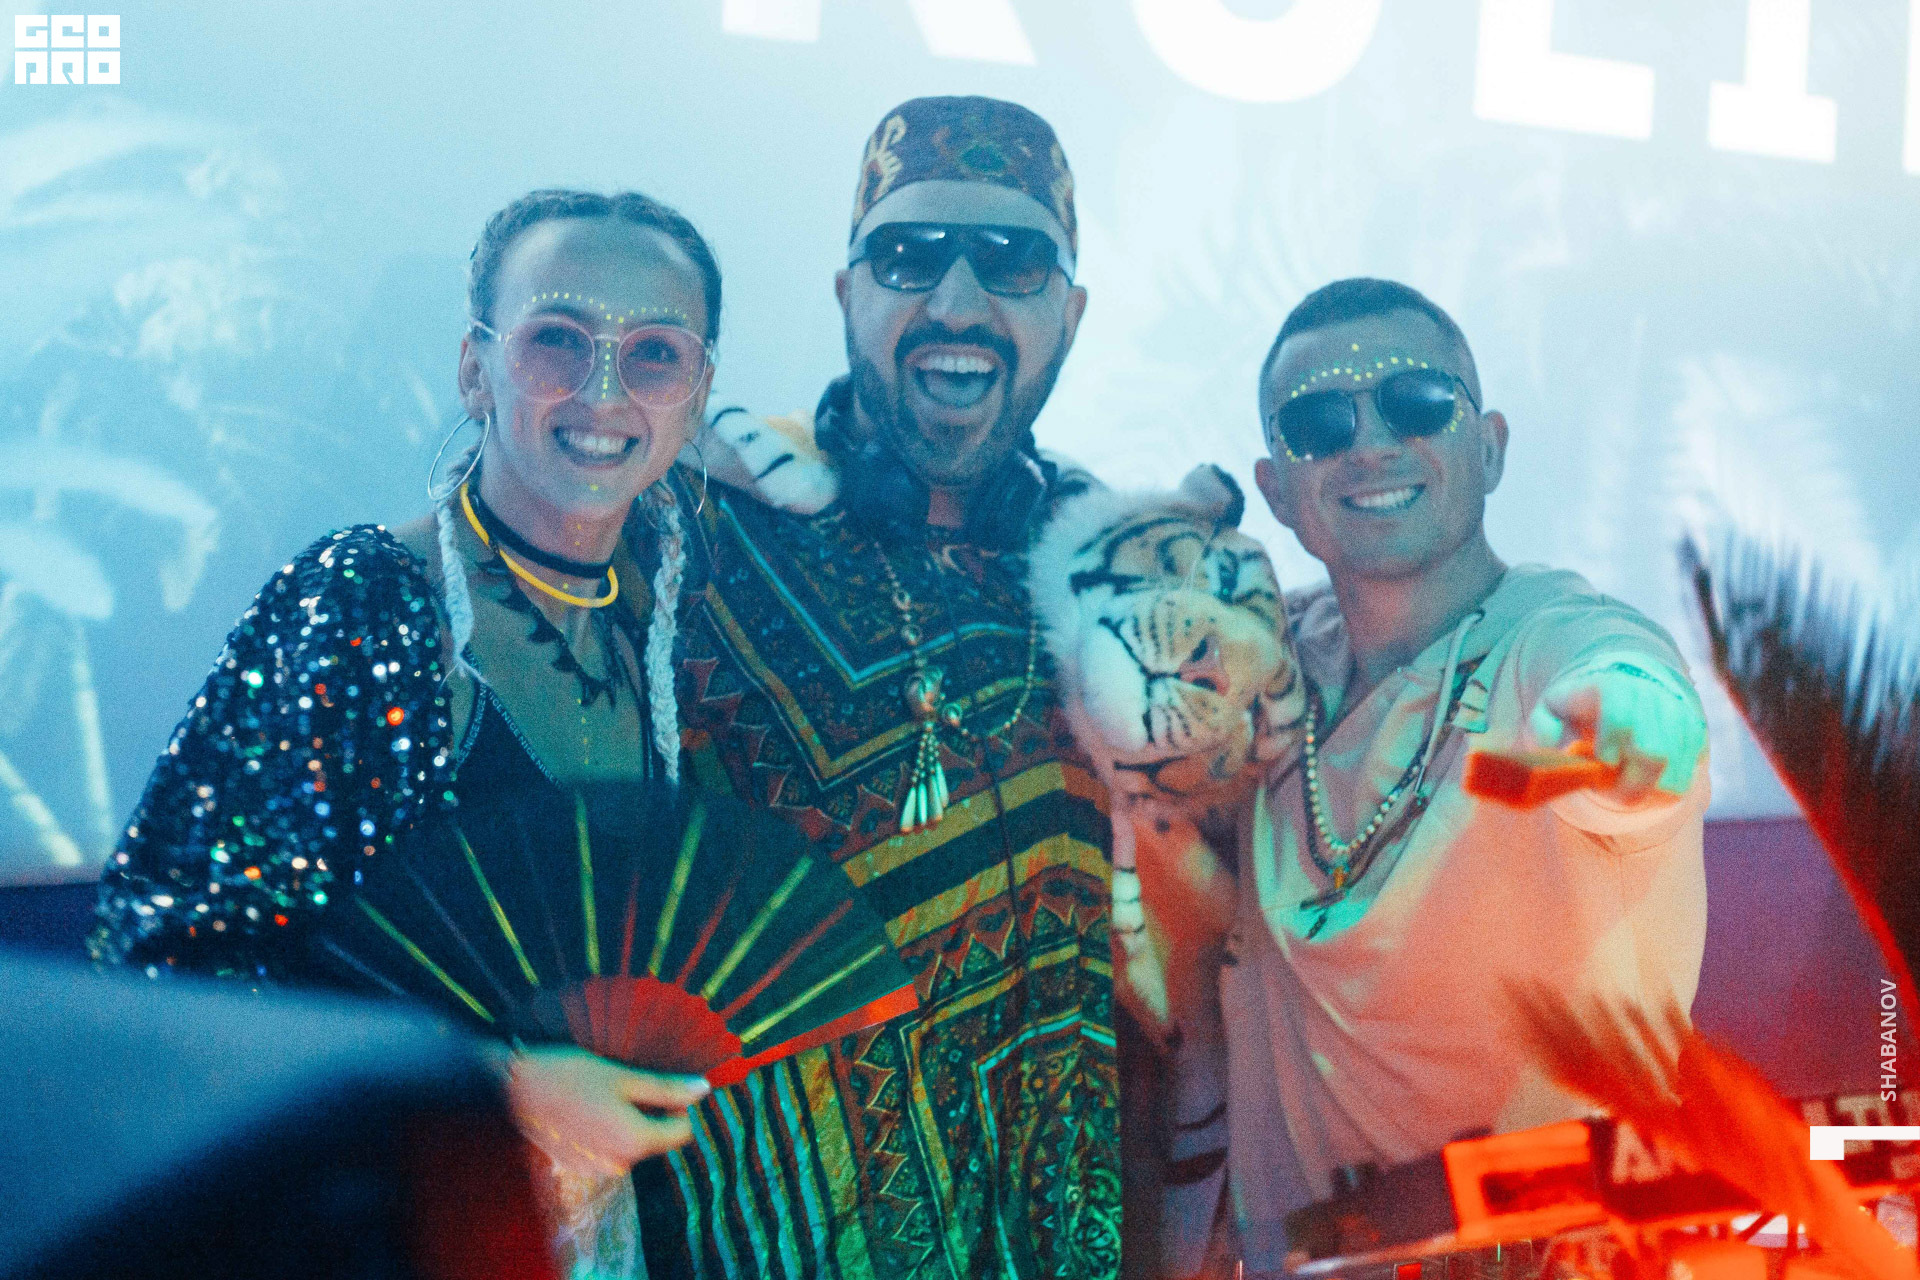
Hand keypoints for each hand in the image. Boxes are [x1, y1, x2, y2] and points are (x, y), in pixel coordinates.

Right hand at [505, 1046, 708, 1175]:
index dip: (678, 1107)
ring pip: (631, 1144)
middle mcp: (619, 1165)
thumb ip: (667, 1087)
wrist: (511, 1089)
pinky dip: (604, 1131)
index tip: (659, 1086)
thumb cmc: (570, 1075)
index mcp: (635, 1141)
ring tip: (599, 1094)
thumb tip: (705, 1089)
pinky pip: (607, 1150)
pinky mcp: (577, 1166)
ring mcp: (596, 1169)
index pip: (682, 1133)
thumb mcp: (623, 1076)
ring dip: (627, 1122)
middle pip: (656, 1140)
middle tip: (625, 1083)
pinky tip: (583, 1109)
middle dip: (650, 1113)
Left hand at [1529, 658, 1705, 802]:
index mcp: (1612, 687)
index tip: (1601, 761)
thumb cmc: (1579, 707)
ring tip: (1625, 784)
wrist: (1622, 684)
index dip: (1610, 748)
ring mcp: (1680, 715)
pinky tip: (1644, 780)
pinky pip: (1688, 776)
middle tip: (1609, 790)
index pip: (1622, 717)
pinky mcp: (1696, 734)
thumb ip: (1542, 727)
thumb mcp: (1549, 709)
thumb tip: (1559, 745)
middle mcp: (1653, 698)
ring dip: (1647, 790)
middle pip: (1656, 752)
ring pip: (1676, 771)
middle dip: (1631, 783)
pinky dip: (1664, 789)